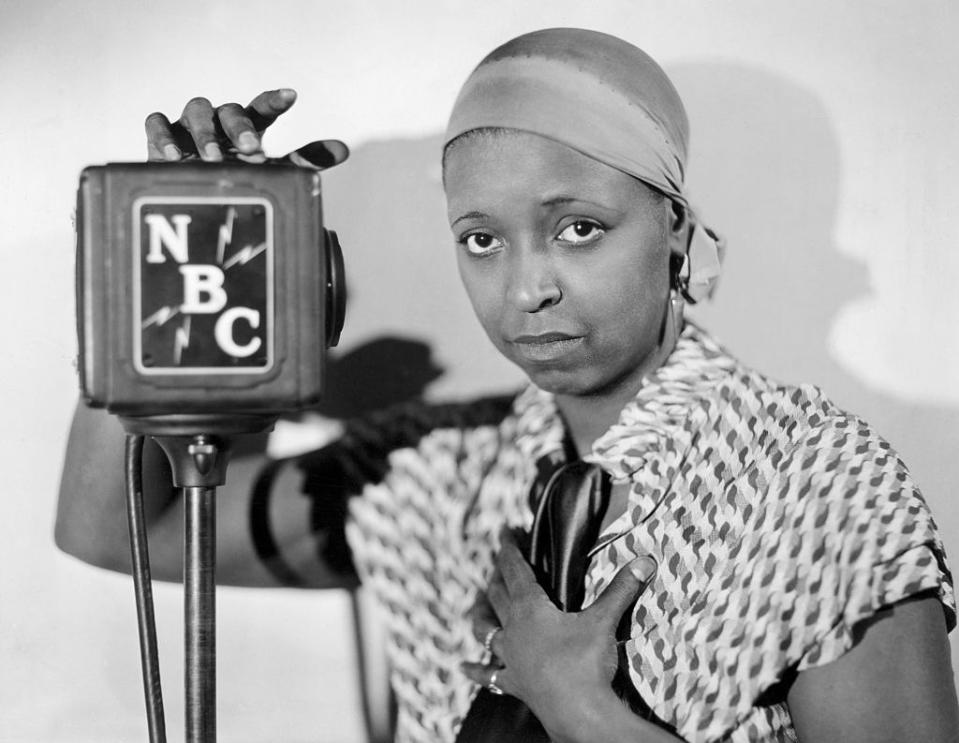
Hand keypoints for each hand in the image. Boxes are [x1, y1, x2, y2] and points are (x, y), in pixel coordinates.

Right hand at [143, 89, 348, 168]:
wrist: (196, 198)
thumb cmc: (238, 177)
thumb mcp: (274, 172)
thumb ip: (305, 160)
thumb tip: (343, 149)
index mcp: (247, 127)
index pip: (261, 108)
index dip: (274, 100)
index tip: (291, 96)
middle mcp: (219, 121)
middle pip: (229, 110)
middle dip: (240, 128)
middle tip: (252, 149)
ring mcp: (188, 127)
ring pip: (195, 111)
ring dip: (205, 133)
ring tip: (213, 158)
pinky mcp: (160, 138)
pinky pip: (156, 125)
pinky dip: (164, 137)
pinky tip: (174, 157)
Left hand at [462, 529, 656, 741]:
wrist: (578, 713)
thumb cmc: (587, 663)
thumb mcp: (604, 621)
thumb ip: (621, 589)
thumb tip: (645, 560)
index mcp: (530, 608)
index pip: (515, 570)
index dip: (508, 549)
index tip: (504, 531)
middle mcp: (513, 630)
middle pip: (497, 595)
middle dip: (497, 575)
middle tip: (498, 560)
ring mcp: (510, 658)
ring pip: (485, 630)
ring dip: (480, 616)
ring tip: (474, 605)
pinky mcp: (514, 683)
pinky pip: (488, 675)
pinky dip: (475, 670)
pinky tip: (462, 667)